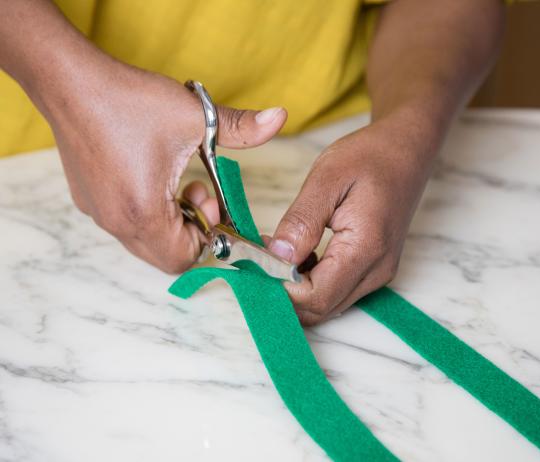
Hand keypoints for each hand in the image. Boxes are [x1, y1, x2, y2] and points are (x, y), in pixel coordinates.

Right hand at [42, 57, 286, 271]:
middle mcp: (116, 221)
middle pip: (166, 257)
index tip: (214, 203)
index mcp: (143, 210)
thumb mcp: (196, 116)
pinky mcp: (89, 202)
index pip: (184, 258)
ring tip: (177, 182)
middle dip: (194, 231)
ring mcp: (99, 214)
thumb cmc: (130, 101)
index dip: (209, 239)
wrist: (69, 82)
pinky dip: (150, 214)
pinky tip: (154, 176)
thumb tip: (281, 117)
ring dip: (172, 222)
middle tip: (200, 191)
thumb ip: (243, 127)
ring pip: (147, 244)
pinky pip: (127, 226)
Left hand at [268, 118, 436, 324]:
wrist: (407, 149)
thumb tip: (276, 257)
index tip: (257, 259)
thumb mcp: (327, 178)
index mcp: (366, 247)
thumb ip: (301, 221)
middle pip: (321, 308)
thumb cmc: (371, 156)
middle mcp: (376, 270)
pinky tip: (299, 255)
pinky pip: (337, 292)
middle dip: (284, 292)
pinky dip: (311, 283)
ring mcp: (378, 273)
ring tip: (277, 252)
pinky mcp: (374, 270)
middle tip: (260, 257)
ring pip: (327, 305)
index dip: (280, 287)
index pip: (316, 295)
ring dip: (296, 289)